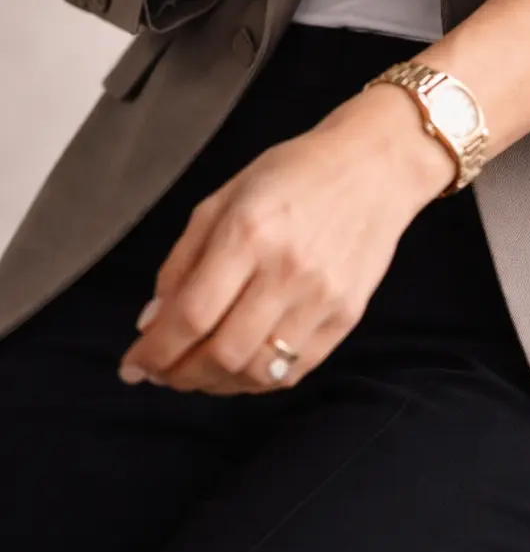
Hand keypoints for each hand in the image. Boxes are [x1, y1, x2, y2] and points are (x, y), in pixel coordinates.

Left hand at [116, 85, 452, 395]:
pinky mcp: (346, 316)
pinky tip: (239, 366)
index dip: (154, 352)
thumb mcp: (226, 197)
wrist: (374, 167)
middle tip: (161, 373)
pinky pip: (293, 371)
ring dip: (214, 383)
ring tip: (196, 372)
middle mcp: (287, 269)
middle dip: (178, 375)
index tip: (133, 367)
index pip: (191, 315)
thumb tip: (152, 321)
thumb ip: (184, 260)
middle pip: (221, 353)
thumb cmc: (295, 174)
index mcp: (249, 231)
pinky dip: (256, 381)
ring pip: (256, 372)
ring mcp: (321, 298)